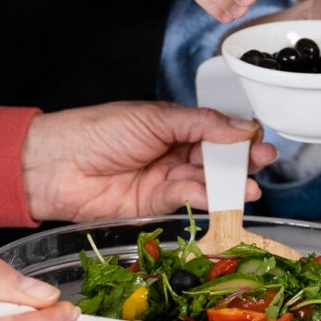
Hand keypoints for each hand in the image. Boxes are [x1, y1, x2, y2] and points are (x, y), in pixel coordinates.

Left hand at [21, 102, 274, 223]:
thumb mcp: (153, 117)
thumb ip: (200, 124)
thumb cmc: (96, 130)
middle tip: (263, 160)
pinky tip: (221, 195)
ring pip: (207, 181)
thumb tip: (241, 127)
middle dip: (242, 160)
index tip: (259, 138)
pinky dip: (206, 197)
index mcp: (174, 124)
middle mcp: (173, 151)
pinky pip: (188, 199)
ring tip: (249, 186)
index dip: (239, 135)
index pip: (216, 129)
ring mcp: (165, 178)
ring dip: (230, 184)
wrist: (56, 165)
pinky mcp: (156, 204)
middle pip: (217, 158)